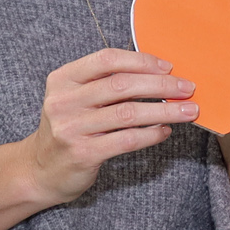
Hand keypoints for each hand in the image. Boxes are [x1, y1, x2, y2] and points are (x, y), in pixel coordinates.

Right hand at [0, 49, 195, 229]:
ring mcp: (71, 128)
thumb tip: (160, 73)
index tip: (168, 67)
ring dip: (165, 110)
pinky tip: (165, 131)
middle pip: (121, 85)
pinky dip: (151, 134)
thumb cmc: (70, 128)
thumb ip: (107, 84)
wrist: (41, 170)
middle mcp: (64, 101)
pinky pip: (127, 140)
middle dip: (161, 84)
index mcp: (63, 79)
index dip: (141, 61)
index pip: (107, 59)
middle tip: (188, 88)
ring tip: (189, 111)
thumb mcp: (77, 99)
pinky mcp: (82, 153)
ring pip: (128, 113)